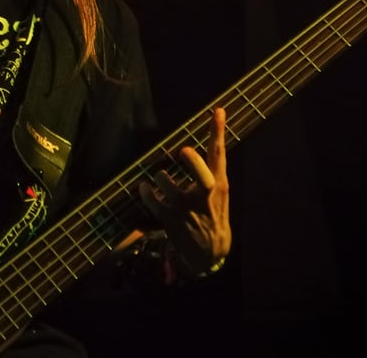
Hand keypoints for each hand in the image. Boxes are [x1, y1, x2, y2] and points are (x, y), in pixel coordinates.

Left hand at [139, 107, 230, 275]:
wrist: (209, 255)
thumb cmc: (213, 216)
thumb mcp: (221, 196)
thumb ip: (213, 172)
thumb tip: (209, 141)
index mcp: (219, 186)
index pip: (220, 155)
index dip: (218, 132)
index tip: (218, 110)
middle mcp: (204, 196)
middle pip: (202, 175)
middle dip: (193, 162)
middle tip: (184, 151)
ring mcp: (187, 209)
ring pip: (167, 183)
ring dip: (161, 177)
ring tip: (162, 178)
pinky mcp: (171, 220)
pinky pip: (152, 200)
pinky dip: (145, 192)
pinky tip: (144, 188)